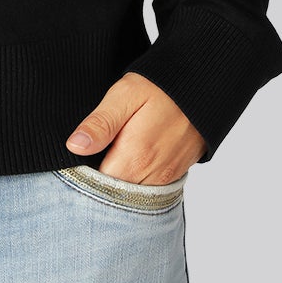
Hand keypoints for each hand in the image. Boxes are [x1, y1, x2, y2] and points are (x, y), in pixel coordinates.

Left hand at [65, 72, 204, 184]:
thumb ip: (101, 123)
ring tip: (110, 155)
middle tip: (93, 154)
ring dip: (117, 182)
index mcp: (135, 156)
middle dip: (98, 181)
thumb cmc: (162, 86)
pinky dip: (135, 181)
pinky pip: (148, 190)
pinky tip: (129, 159)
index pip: (96, 185)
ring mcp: (166, 178)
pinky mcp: (175, 175)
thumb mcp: (125, 95)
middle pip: (113, 195)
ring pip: (131, 196)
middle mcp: (152, 175)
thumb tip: (75, 146)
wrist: (206, 86)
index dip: (82, 174)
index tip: (77, 158)